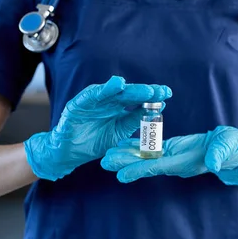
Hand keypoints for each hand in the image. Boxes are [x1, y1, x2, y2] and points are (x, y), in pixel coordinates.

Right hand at [24, 76, 171, 180]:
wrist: (69, 153)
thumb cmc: (94, 141)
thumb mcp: (120, 132)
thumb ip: (134, 120)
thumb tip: (156, 109)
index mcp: (118, 107)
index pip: (137, 99)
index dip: (152, 96)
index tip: (167, 93)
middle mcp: (107, 101)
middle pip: (127, 93)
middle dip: (144, 92)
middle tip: (160, 91)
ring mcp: (92, 102)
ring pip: (111, 92)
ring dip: (129, 89)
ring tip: (144, 89)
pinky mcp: (77, 106)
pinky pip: (89, 96)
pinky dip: (102, 90)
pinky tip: (115, 85)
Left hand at [101, 126, 237, 184]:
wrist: (237, 151)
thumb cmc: (235, 149)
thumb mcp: (230, 148)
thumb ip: (221, 156)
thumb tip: (214, 164)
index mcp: (188, 163)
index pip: (160, 166)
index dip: (140, 169)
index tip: (121, 174)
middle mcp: (177, 163)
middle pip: (147, 164)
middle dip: (126, 164)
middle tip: (104, 162)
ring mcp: (175, 158)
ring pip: (147, 157)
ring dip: (128, 156)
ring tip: (108, 154)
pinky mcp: (175, 150)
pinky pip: (154, 150)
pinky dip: (139, 147)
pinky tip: (125, 144)